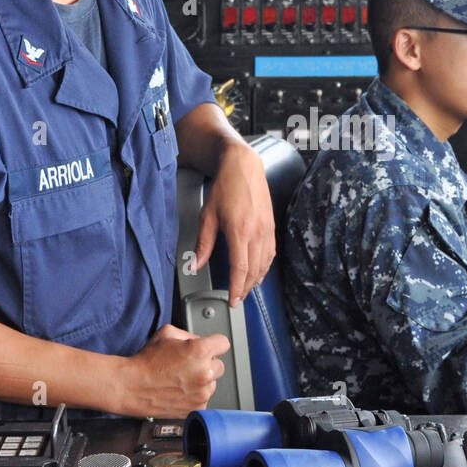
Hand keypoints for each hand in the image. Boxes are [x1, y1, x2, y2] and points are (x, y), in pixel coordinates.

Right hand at [116, 323, 229, 417]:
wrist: (131, 387)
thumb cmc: (146, 362)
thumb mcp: (166, 333)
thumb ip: (188, 334)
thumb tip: (200, 341)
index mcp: (200, 351)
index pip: (223, 343)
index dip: (214, 344)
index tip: (211, 347)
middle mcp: (204, 372)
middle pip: (219, 365)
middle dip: (206, 363)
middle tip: (188, 364)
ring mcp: (201, 393)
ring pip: (212, 383)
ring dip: (202, 380)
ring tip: (180, 379)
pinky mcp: (196, 408)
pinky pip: (203, 398)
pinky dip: (195, 396)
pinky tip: (180, 391)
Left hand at [193, 141, 274, 306]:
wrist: (243, 166)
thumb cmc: (225, 186)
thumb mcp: (207, 214)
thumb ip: (203, 243)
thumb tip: (195, 264)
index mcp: (239, 230)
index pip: (240, 268)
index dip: (237, 288)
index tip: (233, 300)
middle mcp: (257, 231)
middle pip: (254, 270)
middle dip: (246, 288)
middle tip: (237, 298)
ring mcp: (267, 229)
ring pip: (265, 263)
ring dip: (256, 279)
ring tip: (246, 288)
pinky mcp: (271, 226)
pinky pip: (271, 252)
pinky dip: (265, 266)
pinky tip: (259, 271)